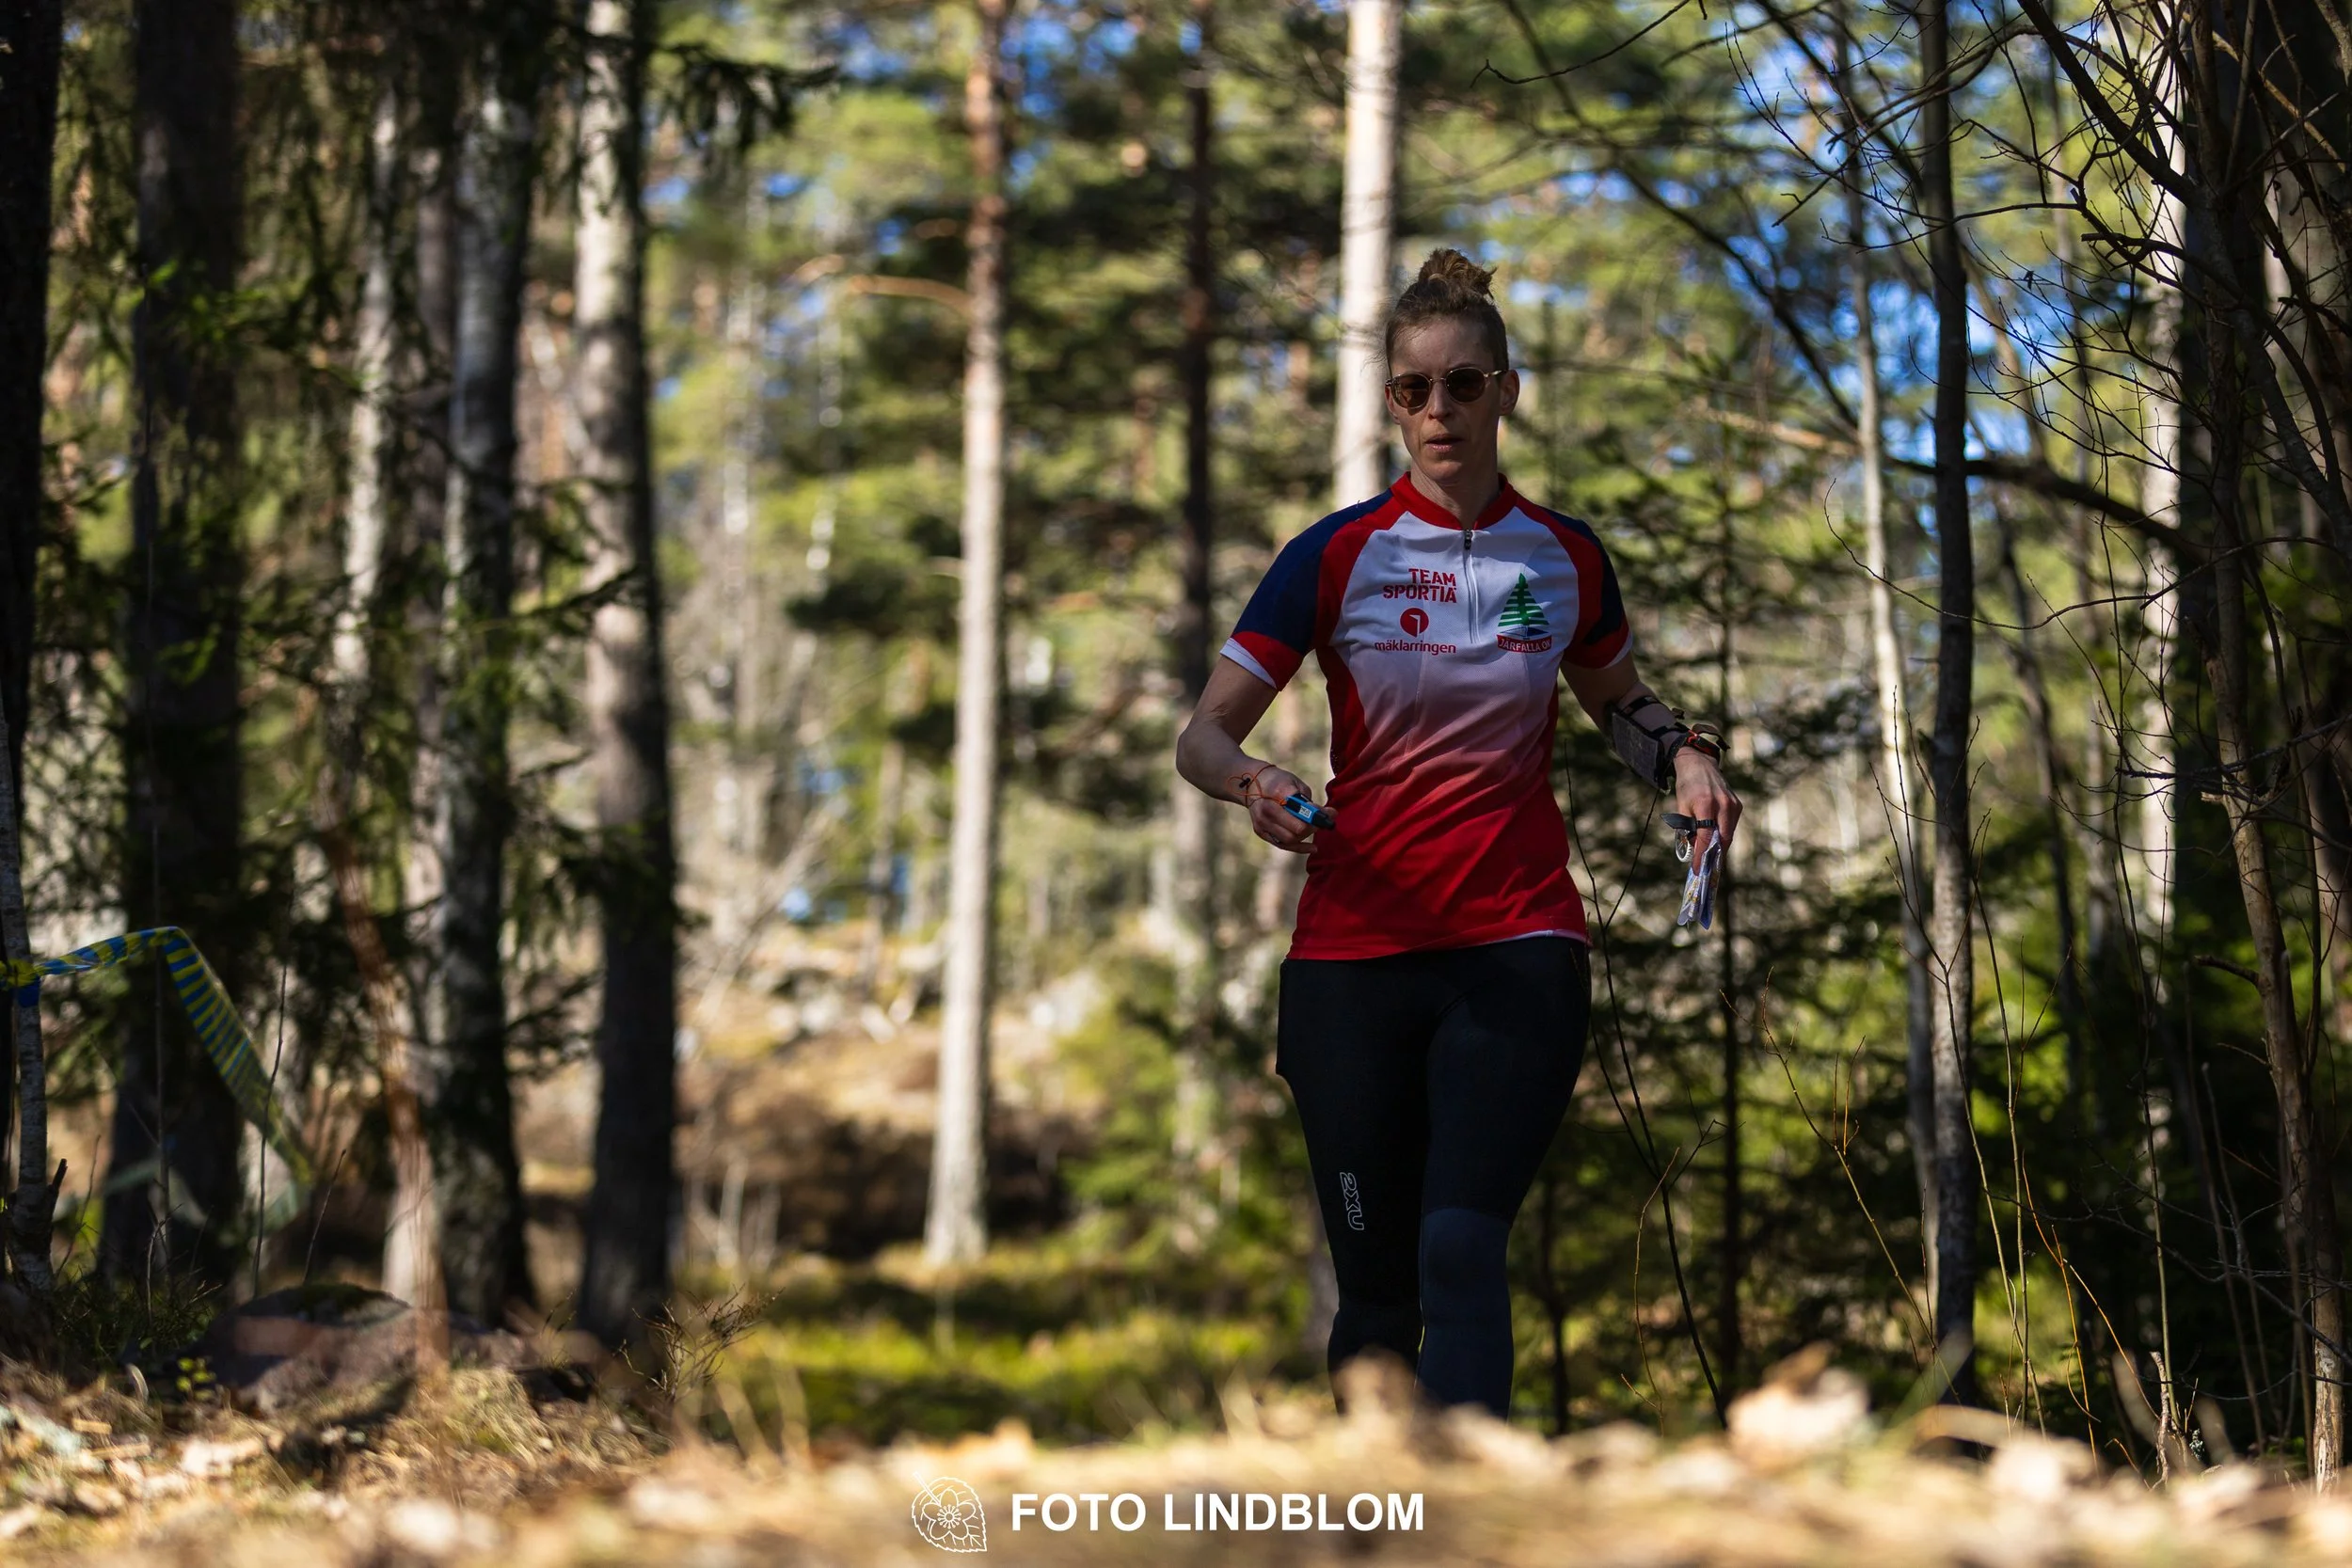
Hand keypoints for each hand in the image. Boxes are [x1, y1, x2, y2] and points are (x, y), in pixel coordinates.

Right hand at [1233, 763, 1324, 853]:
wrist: (1251, 784)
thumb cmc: (1279, 782)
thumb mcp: (1296, 784)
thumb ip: (1310, 801)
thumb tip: (1331, 815)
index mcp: (1277, 792)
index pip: (1302, 810)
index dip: (1317, 815)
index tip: (1330, 814)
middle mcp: (1267, 809)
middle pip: (1296, 828)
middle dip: (1313, 827)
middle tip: (1321, 823)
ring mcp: (1262, 822)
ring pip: (1290, 839)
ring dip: (1306, 836)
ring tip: (1312, 828)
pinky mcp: (1261, 832)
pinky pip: (1282, 845)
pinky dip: (1299, 847)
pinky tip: (1313, 847)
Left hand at [1672, 750, 1739, 866]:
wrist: (1699, 764)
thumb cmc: (1687, 786)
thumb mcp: (1681, 806)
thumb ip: (1687, 828)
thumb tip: (1694, 849)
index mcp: (1706, 804)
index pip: (1706, 837)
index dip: (1702, 855)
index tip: (1697, 869)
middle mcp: (1723, 805)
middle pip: (1723, 839)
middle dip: (1715, 856)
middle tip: (1706, 868)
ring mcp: (1733, 805)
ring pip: (1729, 834)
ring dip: (1720, 847)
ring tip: (1710, 858)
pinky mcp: (1737, 805)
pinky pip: (1731, 826)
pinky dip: (1724, 835)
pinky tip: (1716, 842)